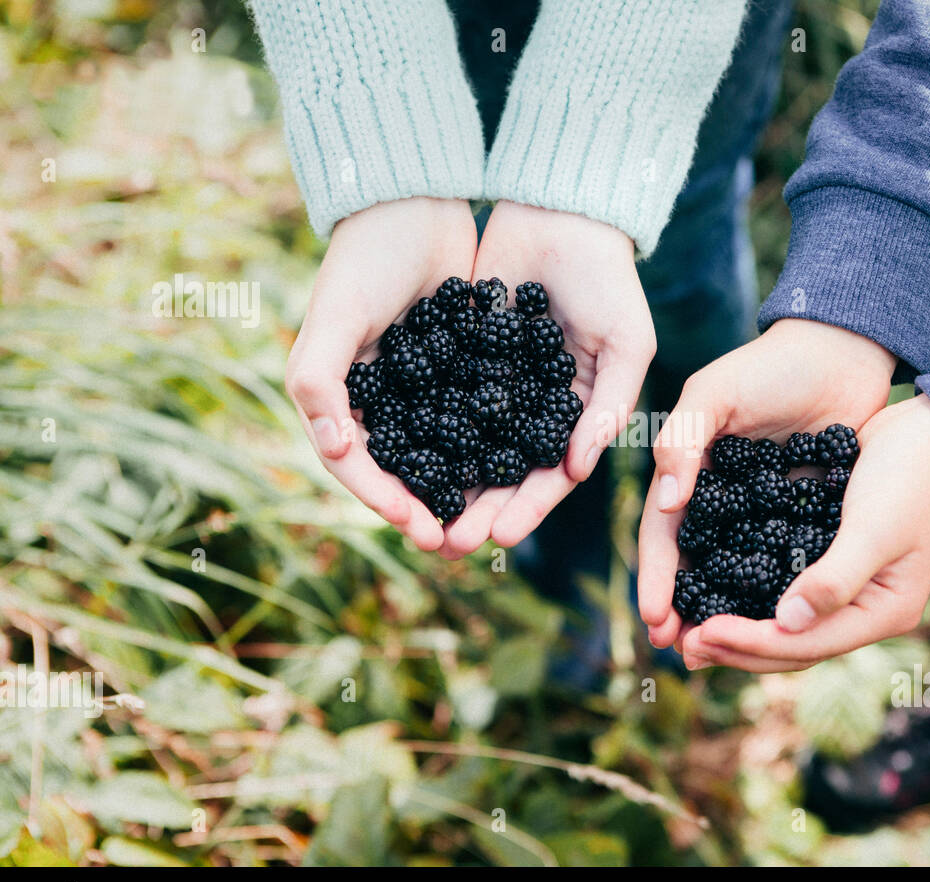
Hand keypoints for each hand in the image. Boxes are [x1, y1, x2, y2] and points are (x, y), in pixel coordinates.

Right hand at [285, 197, 477, 550]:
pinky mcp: (464, 367)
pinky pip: (480, 416)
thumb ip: (321, 381)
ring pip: (447, 450)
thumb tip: (337, 448)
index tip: (418, 526)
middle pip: (406, 468)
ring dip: (466, 487)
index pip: (359, 464)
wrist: (413, 204)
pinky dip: (496, 444)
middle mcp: (383, 398)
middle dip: (430, 507)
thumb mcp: (335, 317)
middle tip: (458, 543)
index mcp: (341, 395)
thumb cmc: (363, 259)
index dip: (384, 498)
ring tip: (491, 522)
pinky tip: (521, 469)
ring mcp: (425, 385)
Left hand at [437, 201, 656, 558]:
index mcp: (574, 413)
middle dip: (477, 508)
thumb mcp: (627, 342)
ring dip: (443, 481)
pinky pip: (435, 398)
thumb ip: (608, 406)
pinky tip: (394, 455)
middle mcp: (530, 407)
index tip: (501, 537)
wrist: (562, 213)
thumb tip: (578, 469)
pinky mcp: (456, 353)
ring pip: (463, 444)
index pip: (550, 473)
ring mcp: (492, 383)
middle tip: (449, 542)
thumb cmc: (608, 279)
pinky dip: (418, 428)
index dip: (527, 507)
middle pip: (500, 471)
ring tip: (417, 514)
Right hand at [638, 318, 897, 650]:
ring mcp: (760, 511)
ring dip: (726, 613)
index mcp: (690, 471)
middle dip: (683, 610)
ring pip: (736, 573)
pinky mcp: (801, 515)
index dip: (657, 576)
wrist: (844, 352)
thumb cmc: (774, 366)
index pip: (665, 533)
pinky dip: (774, 596)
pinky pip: (782, 563)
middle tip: (680, 652)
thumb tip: (668, 502)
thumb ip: (684, 440)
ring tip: (720, 655)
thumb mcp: (716, 392)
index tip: (655, 618)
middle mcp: (720, 498)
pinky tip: (778, 627)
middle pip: (695, 565)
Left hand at [666, 394, 929, 671]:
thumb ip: (834, 578)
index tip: (701, 635)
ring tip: (691, 635)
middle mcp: (864, 611)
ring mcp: (850, 591)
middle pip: (792, 646)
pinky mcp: (832, 563)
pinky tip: (716, 594)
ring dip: (740, 630)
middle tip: (684, 647)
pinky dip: (750, 598)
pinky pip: (785, 592)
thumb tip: (787, 622)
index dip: (750, 643)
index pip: (804, 643)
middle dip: (737, 648)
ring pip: (786, 625)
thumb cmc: (909, 478)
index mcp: (881, 613)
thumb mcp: (873, 528)